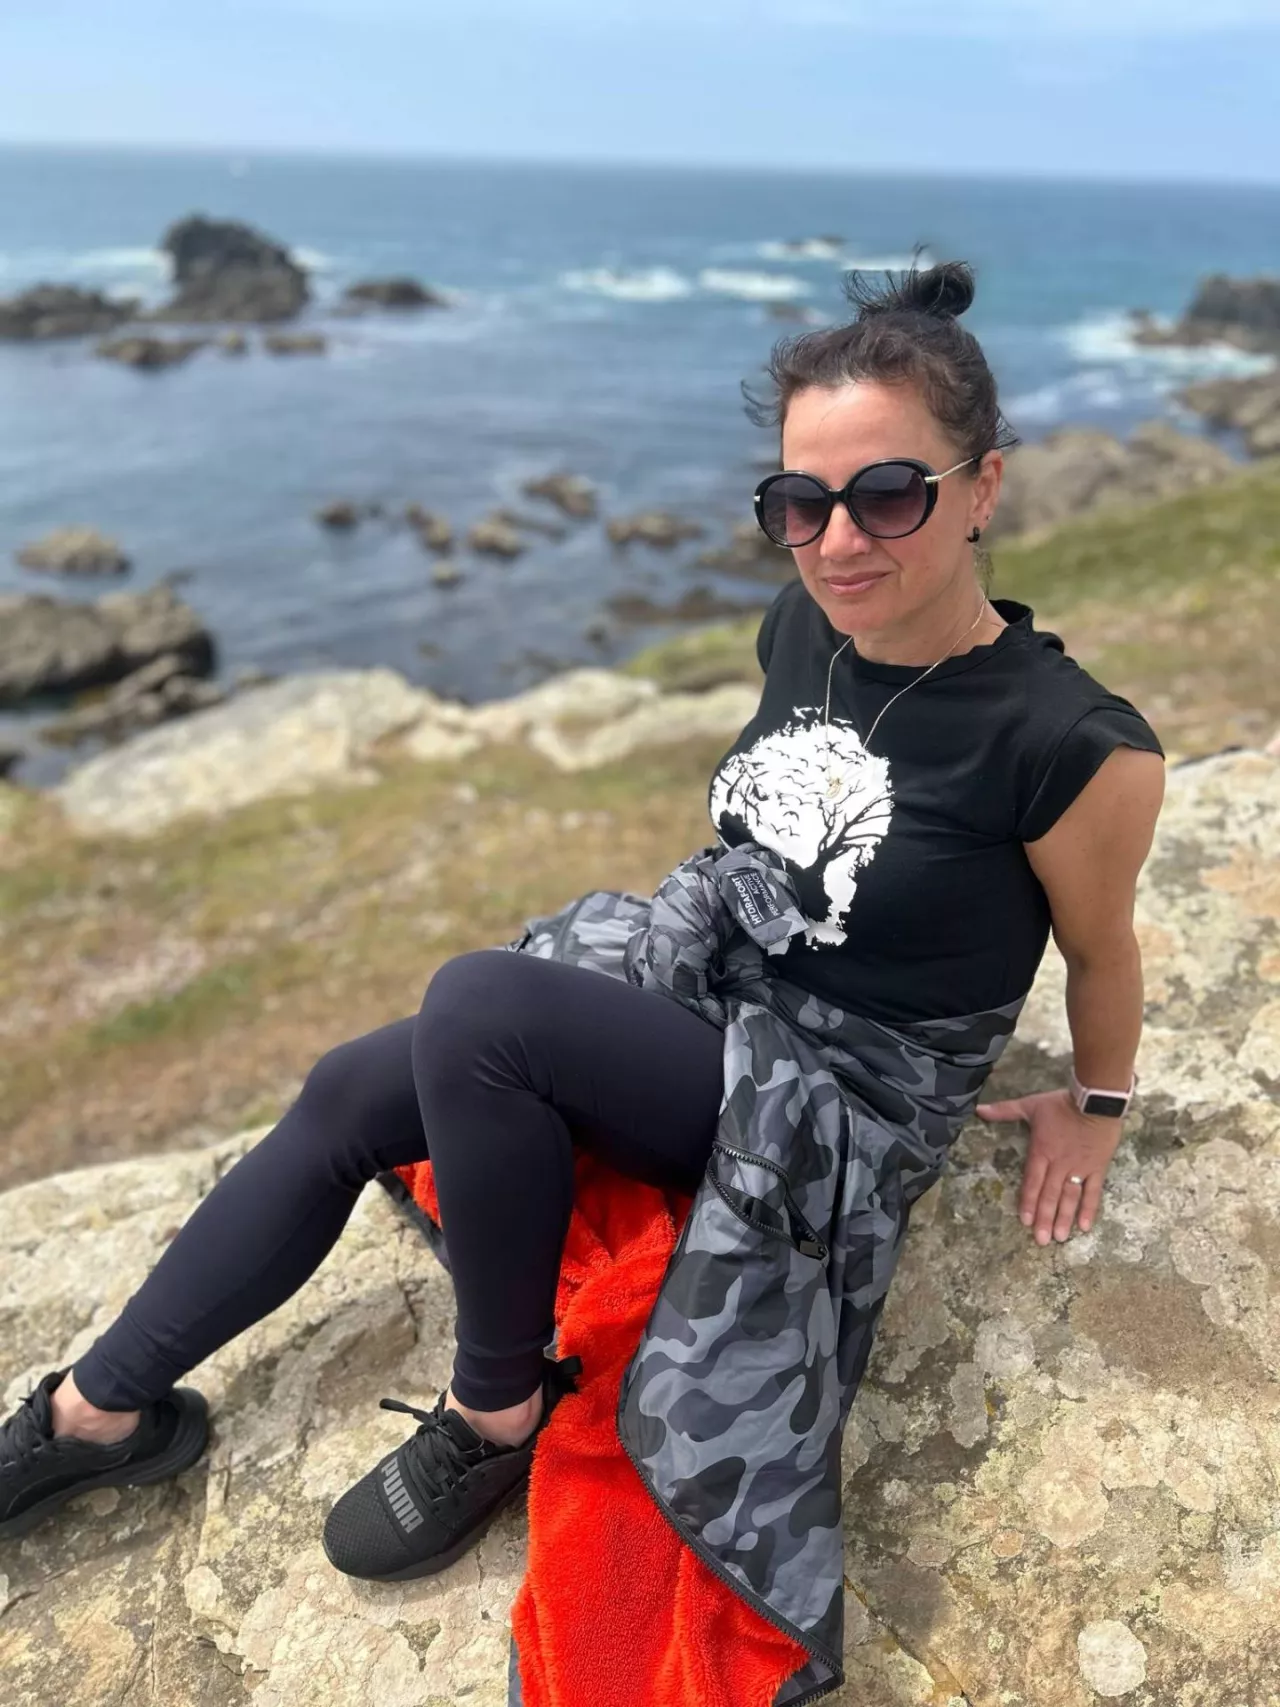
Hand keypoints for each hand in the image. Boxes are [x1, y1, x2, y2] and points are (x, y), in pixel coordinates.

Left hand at [975, 1088, 1122, 1244]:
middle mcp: (1059, 1164)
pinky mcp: (1097, 1168)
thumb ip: (1005, 1111)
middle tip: (1042, 1241)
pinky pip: (1093, 1192)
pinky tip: (1085, 1226)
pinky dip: (1089, 1208)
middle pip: (1050, 1194)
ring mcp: (1079, 1168)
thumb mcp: (1031, 1105)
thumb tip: (979, 1110)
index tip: (1026, 1221)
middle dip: (1045, 1218)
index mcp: (1041, 1152)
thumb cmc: (1062, 1104)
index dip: (1029, 1201)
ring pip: (1070, 1197)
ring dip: (1064, 1218)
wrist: (1096, 1101)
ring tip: (1060, 1237)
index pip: (1032, 1181)